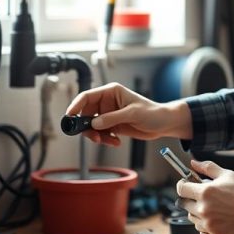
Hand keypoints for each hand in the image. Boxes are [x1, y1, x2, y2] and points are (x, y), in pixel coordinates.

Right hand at [65, 82, 191, 145]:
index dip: (76, 105)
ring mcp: (109, 115)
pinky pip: (100, 134)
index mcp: (111, 92)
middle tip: (94, 136)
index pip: (87, 96)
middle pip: (86, 114)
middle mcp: (107, 102)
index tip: (69, 116)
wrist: (163, 124)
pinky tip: (116, 141)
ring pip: (92, 126)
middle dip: (88, 127)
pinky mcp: (112, 126)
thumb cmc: (152, 112)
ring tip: (109, 140)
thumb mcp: (132, 114)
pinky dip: (105, 140)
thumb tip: (94, 123)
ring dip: (97, 136)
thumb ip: (112, 118)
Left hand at [176, 160, 233, 233]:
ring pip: (193, 219)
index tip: (187, 185)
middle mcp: (203, 209)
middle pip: (184, 205)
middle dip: (192, 200)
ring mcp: (208, 225)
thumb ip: (207, 168)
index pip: (181, 189)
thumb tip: (193, 163)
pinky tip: (218, 220)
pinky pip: (202, 232)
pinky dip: (207, 227)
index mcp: (205, 192)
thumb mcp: (227, 175)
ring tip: (215, 210)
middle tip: (204, 198)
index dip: (183, 185)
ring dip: (199, 214)